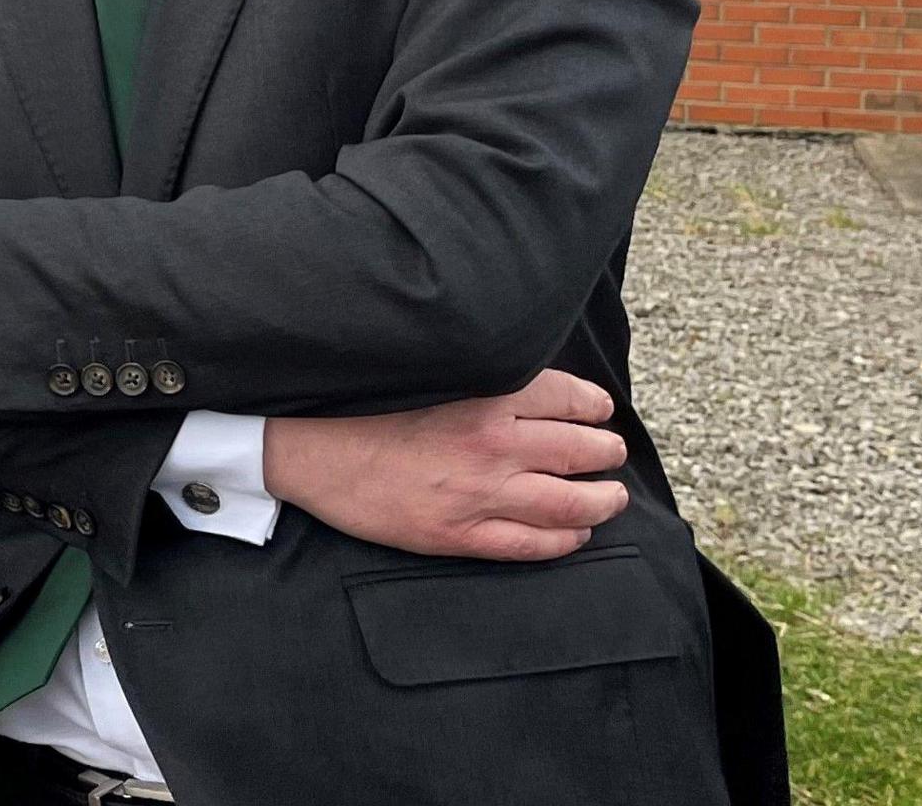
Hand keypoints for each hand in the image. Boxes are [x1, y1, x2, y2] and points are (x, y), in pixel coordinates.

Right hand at [262, 369, 633, 561]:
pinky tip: (575, 533)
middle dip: (605, 453)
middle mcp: (493, 446)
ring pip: (571, 504)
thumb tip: (529, 388)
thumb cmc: (363, 409)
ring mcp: (480, 495)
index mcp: (485, 399)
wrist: (311, 450)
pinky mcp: (461, 535)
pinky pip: (534, 544)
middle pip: (581, 452)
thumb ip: (481, 382)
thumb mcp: (429, 377)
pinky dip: (566, 540)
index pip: (567, 398)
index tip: (599, 410)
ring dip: (602, 501)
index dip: (593, 406)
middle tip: (610, 453)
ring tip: (611, 497)